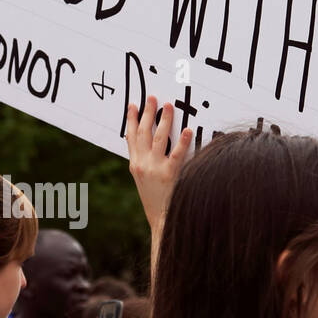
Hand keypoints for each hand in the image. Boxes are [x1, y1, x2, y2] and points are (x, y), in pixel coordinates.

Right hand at [125, 96, 193, 229]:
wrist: (161, 220)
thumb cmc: (155, 201)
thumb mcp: (143, 181)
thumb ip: (144, 162)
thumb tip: (147, 145)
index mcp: (135, 164)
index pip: (130, 137)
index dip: (131, 119)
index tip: (133, 104)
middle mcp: (142, 164)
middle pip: (143, 133)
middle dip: (147, 113)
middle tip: (152, 97)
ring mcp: (155, 169)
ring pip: (158, 138)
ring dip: (163, 120)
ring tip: (168, 106)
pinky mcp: (169, 175)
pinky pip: (176, 154)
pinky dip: (182, 140)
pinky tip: (187, 129)